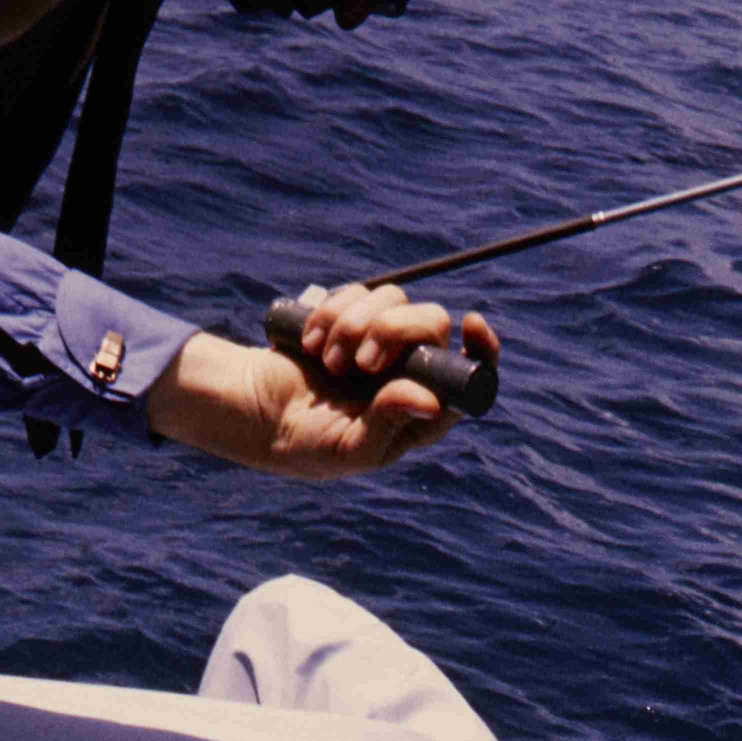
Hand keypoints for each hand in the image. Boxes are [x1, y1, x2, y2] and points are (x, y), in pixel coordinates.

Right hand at [145, 285, 496, 481]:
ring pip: (394, 299)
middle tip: (360, 363)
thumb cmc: (310, 444)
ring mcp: (382, 338)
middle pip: (431, 322)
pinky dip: (331, 314)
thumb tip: (431, 399)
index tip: (472, 324)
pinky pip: (357, 293)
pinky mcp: (352, 316)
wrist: (260, 413)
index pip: (470, 374)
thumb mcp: (350, 448)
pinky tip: (308, 344)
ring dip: (356, 325)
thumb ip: (389, 424)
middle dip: (396, 331)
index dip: (481, 349)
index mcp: (422, 408)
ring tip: (327, 361)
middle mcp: (410, 369)